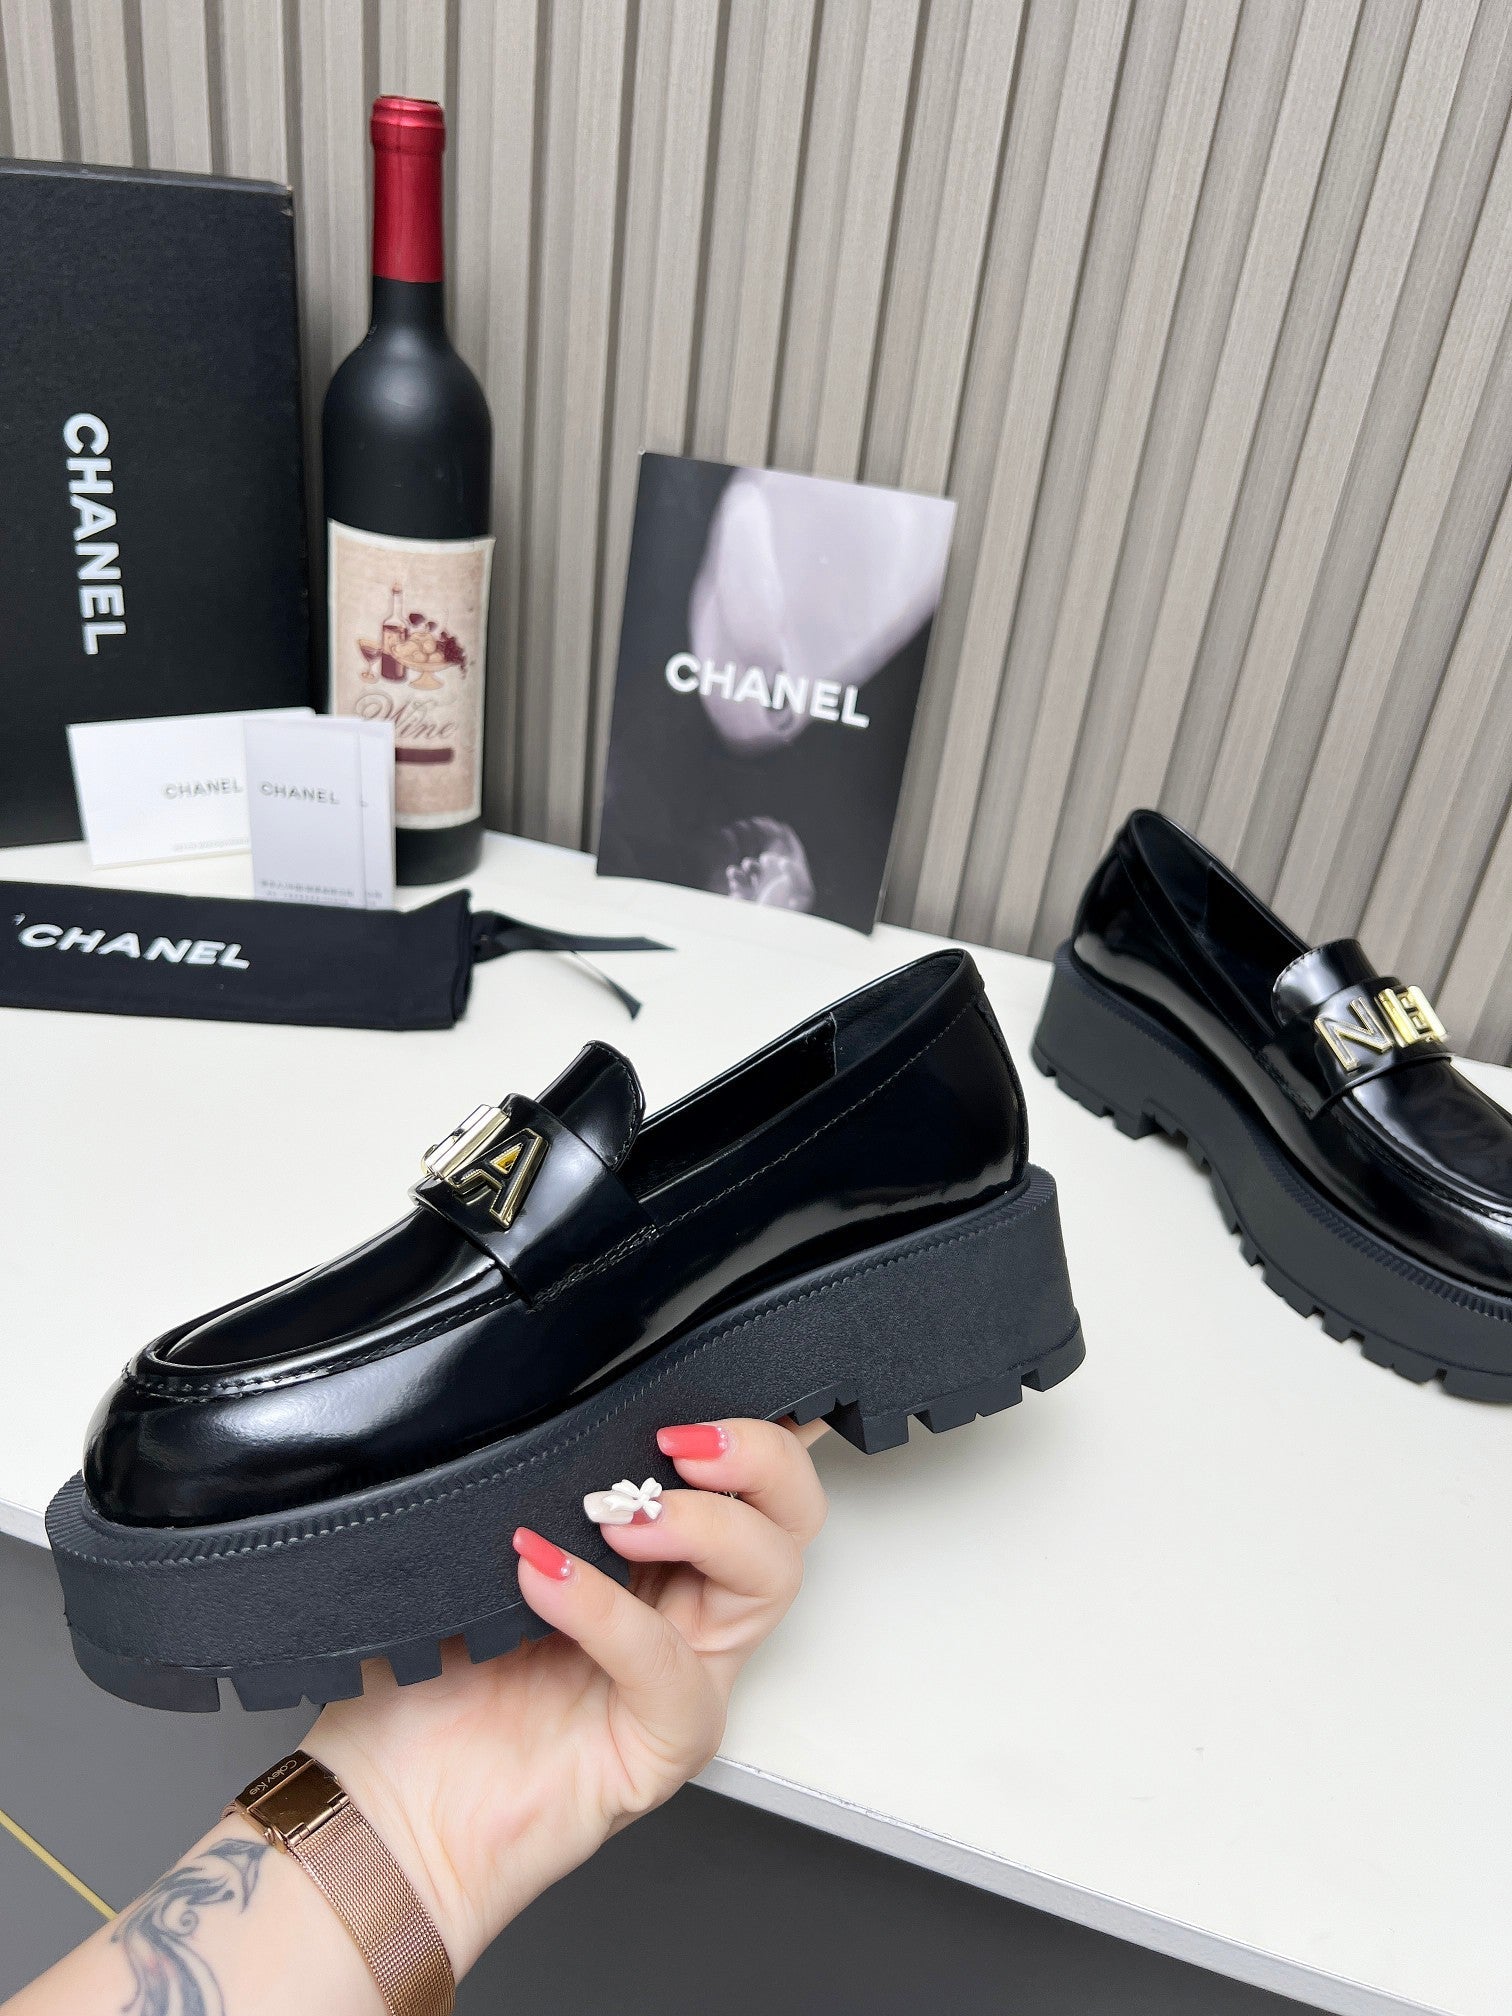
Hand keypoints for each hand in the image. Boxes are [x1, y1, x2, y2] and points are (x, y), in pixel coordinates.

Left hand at [305, 1417, 827, 1974]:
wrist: (384, 1808)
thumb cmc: (425, 1683)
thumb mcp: (475, 1541)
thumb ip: (528, 1476)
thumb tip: (539, 1385)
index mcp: (654, 1549)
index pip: (744, 1470)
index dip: (754, 1416)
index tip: (703, 1367)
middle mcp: (687, 1607)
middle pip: (791, 1514)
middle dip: (760, 1456)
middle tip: (681, 1441)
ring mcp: (686, 1674)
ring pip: (770, 1576)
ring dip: (707, 1524)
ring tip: (619, 1516)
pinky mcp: (662, 1744)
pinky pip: (671, 1671)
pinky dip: (612, 1613)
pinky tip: (547, 1581)